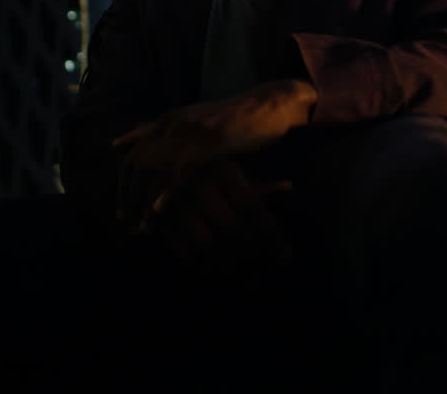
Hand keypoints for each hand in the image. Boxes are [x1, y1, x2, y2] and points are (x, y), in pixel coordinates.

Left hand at [113, 79, 315, 233]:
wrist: (268, 106)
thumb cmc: (234, 120)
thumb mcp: (197, 123)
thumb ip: (172, 135)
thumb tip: (150, 149)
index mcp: (167, 120)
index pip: (132, 155)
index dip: (123, 184)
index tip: (122, 209)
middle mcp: (172, 123)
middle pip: (136, 163)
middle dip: (129, 196)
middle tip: (128, 221)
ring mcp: (189, 130)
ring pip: (155, 169)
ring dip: (145, 199)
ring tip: (144, 223)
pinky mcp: (208, 140)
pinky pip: (180, 169)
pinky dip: (168, 191)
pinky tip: (161, 209)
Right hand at [150, 159, 293, 276]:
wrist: (157, 167)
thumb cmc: (209, 173)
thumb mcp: (234, 173)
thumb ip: (260, 187)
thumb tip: (290, 189)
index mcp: (220, 169)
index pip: (249, 204)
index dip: (269, 232)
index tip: (285, 253)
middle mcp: (197, 185)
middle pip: (230, 228)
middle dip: (255, 253)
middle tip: (271, 268)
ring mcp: (177, 206)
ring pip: (208, 245)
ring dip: (234, 267)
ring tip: (253, 279)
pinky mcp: (162, 224)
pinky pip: (187, 254)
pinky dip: (209, 270)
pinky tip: (228, 276)